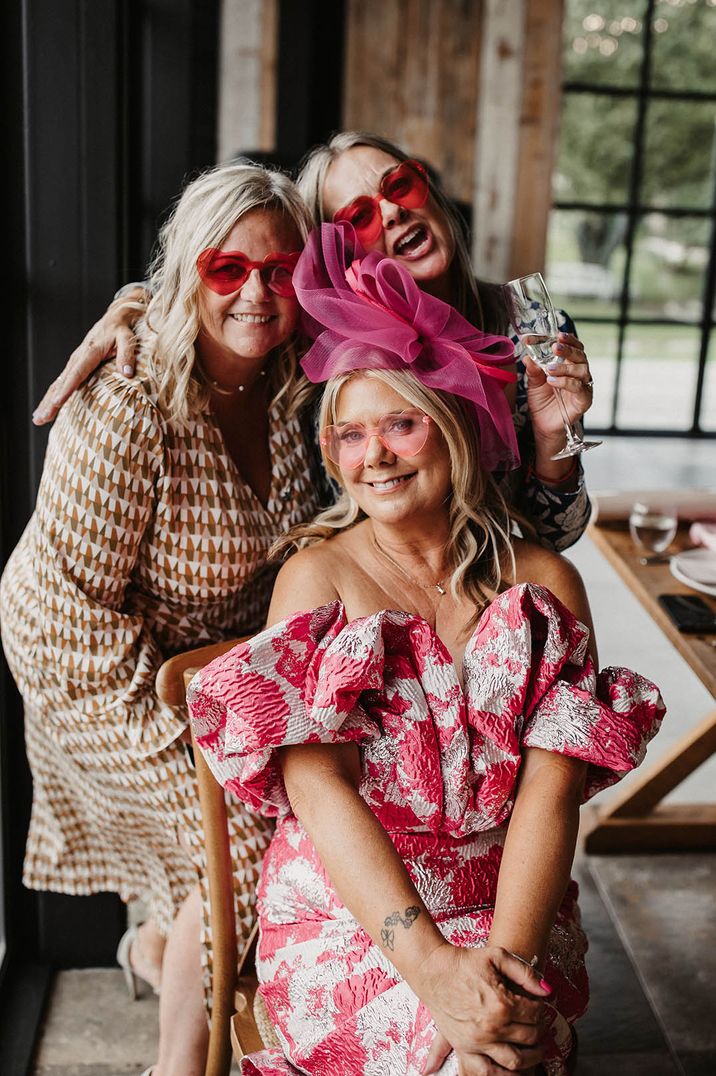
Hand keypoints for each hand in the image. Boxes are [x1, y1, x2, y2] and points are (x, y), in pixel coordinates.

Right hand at [32, 295, 141, 424]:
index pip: (77, 374)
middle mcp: (78, 357)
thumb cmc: (122, 329)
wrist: (116, 317)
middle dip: (50, 401)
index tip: (57, 402)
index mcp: (90, 351)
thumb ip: (127, 354)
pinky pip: (62, 382)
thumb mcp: (128, 338)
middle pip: (61, 382)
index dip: (67, 389)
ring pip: (58, 383)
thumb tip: (127, 373)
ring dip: (47, 401)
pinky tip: (48, 407)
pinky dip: (53, 394)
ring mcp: (74, 361)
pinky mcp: (75, 364)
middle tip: (40, 418)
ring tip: (38, 418)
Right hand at [418, 944, 548, 1073]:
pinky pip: (489, 1071)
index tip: (537, 1005)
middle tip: (538, 1025)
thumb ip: (525, 973)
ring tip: (535, 1051)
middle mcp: (492, 1026)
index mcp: (503, 1003)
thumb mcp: (497, 956)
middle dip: (538, 1030)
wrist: (432, 970)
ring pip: (516, 1060)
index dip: (541, 1008)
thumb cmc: (464, 961)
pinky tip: (514, 1069)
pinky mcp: (464, 1048)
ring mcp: (478, 1040)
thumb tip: (548, 991)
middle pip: (530, 1036)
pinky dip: (505, 1075)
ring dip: (531, 1058)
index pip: (536, 1013)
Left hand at [524, 332, 593, 445]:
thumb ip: (533, 370)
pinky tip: (552, 381)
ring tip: (549, 369)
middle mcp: (579, 374)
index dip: (567, 340)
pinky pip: (579, 388)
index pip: (574, 348)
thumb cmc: (542, 402)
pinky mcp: (584, 400)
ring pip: (581, 370)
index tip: (556, 334)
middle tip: (555, 346)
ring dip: (564, 367)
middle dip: (568, 349)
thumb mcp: (534, 383)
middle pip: (580, 356)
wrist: (543, 425)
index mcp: (569, 366)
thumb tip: (527, 355)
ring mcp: (583, 386)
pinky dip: (565, 382)